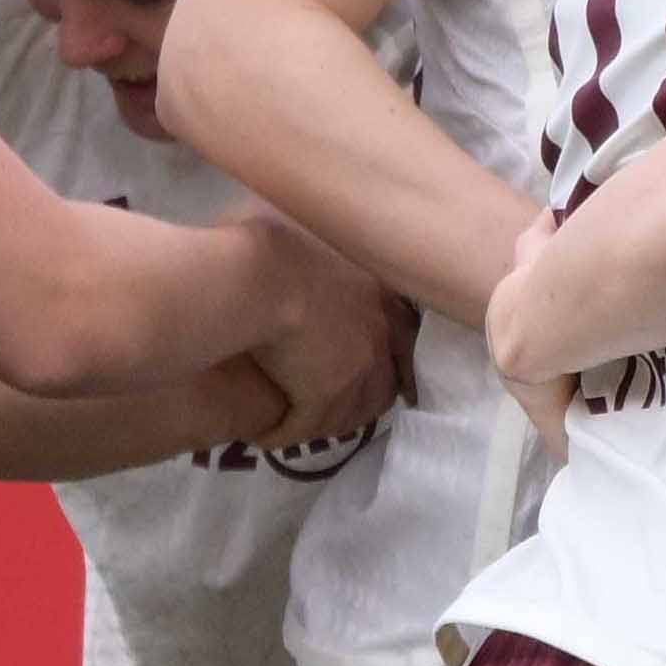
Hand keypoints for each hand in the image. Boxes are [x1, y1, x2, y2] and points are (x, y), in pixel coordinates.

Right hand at [233, 243, 405, 454]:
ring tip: (291, 427)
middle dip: (357, 402)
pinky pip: (306, 427)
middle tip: (325, 409)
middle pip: (382, 386)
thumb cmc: (271, 240)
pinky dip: (284, 433)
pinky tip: (264, 436)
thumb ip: (311, 245)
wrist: (261, 275)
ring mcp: (358, 369)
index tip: (386, 377)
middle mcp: (379, 334)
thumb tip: (288, 235)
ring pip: (345, 413)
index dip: (393, 361)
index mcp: (379, 293)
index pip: (403, 338)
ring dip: (318, 423)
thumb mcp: (305, 229)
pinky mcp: (327, 396)